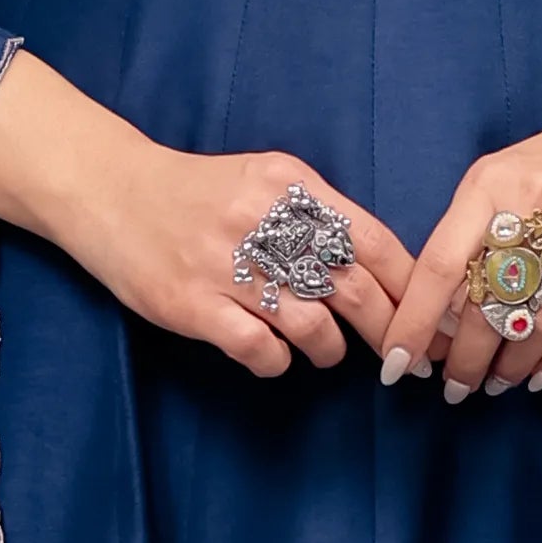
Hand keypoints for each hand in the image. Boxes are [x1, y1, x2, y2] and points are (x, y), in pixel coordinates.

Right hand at [0, 51, 408, 376]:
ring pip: (313, 323)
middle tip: (403, 358)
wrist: (108, 190)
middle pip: (353, 287)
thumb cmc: (197, 193)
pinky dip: (278, 361)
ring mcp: (225, 264)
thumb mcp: (265, 181)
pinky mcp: (191, 304)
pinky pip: (259, 348)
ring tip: (327, 352)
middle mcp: (263, 220)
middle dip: (390, 331)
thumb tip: (386, 270)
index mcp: (291, 184)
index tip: (433, 317)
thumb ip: (318, 215)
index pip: (373, 240)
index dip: (412, 286)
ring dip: (331, 349)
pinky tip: (274, 357)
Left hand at [383, 39, 541, 397]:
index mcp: (490, 183)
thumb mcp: (503, 179)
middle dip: (465, 359)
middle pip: (488, 302)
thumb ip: (469, 236)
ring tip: (496, 384)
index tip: (397, 362)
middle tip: (455, 387)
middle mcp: (535, 201)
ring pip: (538, 320)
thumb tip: (435, 318)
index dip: (415, 322)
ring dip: (511, 365)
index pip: (439, 265)